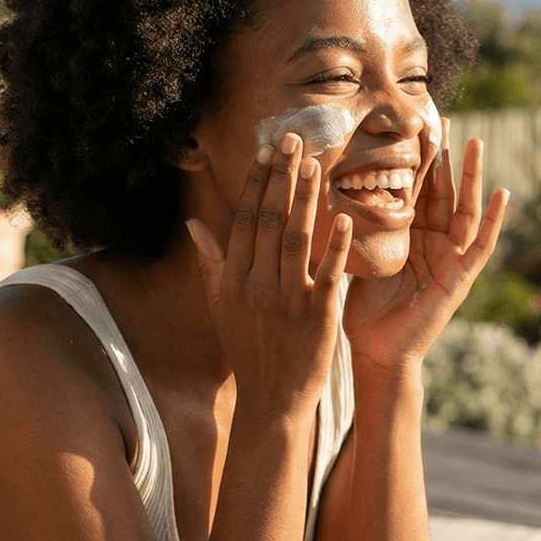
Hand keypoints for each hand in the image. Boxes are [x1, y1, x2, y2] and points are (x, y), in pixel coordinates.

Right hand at [187, 134, 352, 418]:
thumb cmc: (249, 351)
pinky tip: (345, 219)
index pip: (246, 220)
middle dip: (282, 178)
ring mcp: (287, 301)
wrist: (272, 400)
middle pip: (270, 221)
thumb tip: (194, 225)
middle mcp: (257, 286)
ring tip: (316, 165)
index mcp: (234, 280)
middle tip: (294, 139)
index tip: (269, 151)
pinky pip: (327, 275)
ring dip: (306, 200)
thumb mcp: (221, 308)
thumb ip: (211, 263)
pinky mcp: (317, 317)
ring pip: (296, 240)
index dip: (259, 183)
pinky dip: (336, 247)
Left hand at [342, 118, 508, 375]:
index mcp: (406, 235)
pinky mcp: (461, 277)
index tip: (410, 124)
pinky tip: (502, 193)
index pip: (412, 188)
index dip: (413, 158)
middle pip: (441, 190)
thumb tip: (319, 188)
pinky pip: (482, 245)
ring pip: (464, 209)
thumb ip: (351, 225)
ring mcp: (450, 258)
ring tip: (474, 143)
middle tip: (441, 119)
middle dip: (442, 156)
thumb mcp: (355, 255)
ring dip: (470, 177)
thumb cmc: (362, 309)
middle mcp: (432, 241)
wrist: (376, 350)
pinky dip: (494, 220)